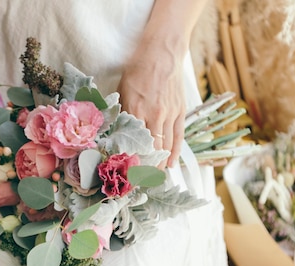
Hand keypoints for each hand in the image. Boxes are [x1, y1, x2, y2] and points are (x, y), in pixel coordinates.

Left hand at [117, 41, 186, 167]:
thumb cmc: (137, 71)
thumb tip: (114, 134)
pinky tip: (170, 164)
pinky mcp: (180, 112)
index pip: (133, 143)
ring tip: (154, 179)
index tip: (126, 176)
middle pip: (150, 149)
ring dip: (160, 164)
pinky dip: (174, 153)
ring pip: (165, 146)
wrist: (161, 53)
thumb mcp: (121, 92)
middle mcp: (153, 115)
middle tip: (139, 182)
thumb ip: (120, 114)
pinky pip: (178, 137)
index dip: (130, 162)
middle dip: (145, 168)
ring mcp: (169, 115)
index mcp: (135, 111)